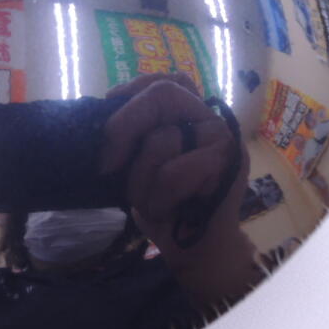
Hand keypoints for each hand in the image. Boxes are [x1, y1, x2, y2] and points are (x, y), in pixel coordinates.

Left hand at [100, 74, 252, 275]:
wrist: (196, 249)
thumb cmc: (163, 204)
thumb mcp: (138, 164)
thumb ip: (133, 136)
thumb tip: (98, 115)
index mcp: (189, 114)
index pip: (166, 79)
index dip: (134, 87)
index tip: (107, 106)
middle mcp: (209, 118)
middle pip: (162, 96)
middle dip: (124, 127)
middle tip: (106, 164)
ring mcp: (223, 138)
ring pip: (161, 140)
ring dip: (140, 180)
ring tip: (148, 201)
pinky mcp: (229, 163)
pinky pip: (175, 172)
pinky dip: (160, 196)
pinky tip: (166, 210)